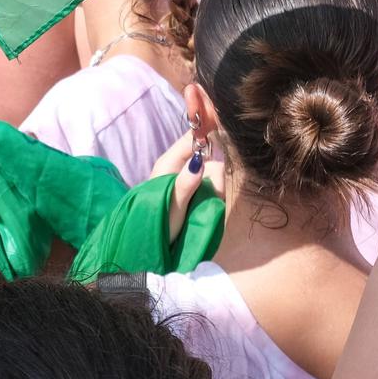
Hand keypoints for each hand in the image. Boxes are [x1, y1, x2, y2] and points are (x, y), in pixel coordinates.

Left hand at [148, 130, 222, 248]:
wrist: (149, 243)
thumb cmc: (158, 224)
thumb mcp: (173, 207)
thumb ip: (185, 184)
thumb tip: (198, 161)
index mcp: (168, 163)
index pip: (191, 137)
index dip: (209, 134)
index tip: (228, 142)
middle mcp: (177, 165)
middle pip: (206, 154)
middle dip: (215, 173)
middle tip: (214, 194)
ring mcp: (185, 176)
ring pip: (211, 170)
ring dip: (215, 187)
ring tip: (205, 206)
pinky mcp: (191, 187)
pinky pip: (209, 182)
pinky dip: (212, 192)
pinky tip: (206, 206)